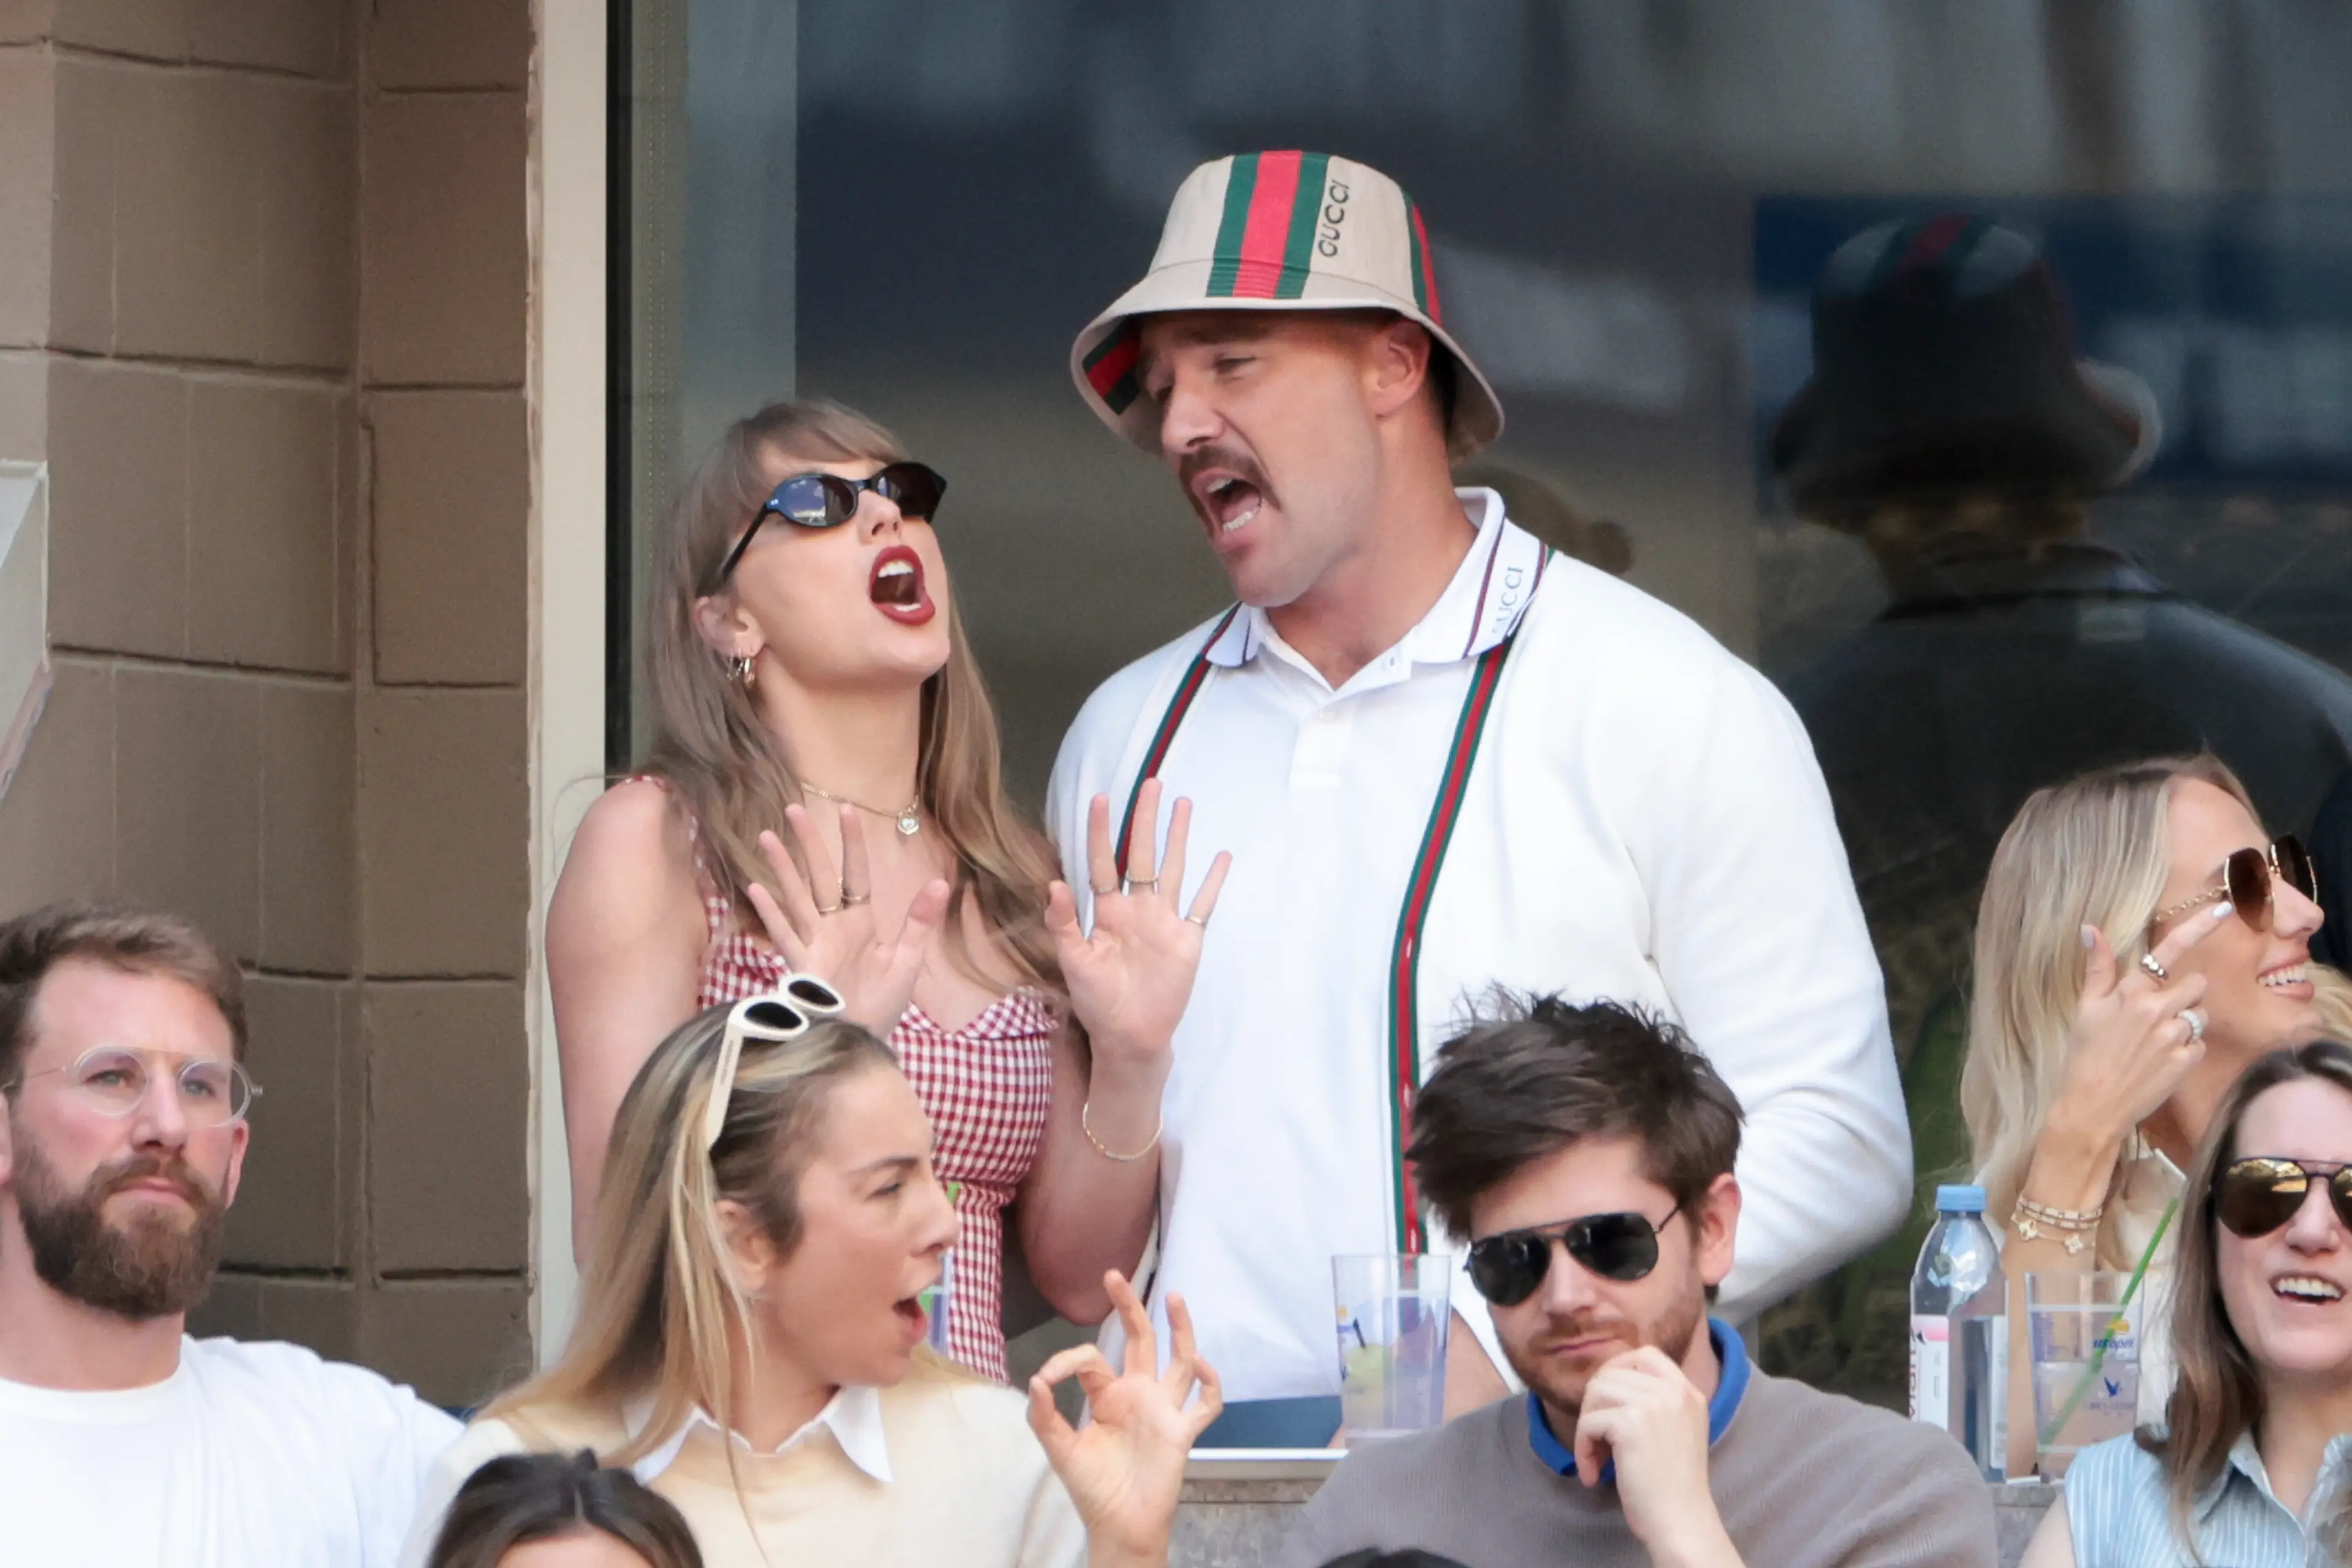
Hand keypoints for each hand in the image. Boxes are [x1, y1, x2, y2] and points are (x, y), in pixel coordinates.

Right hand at [741, 804, 949, 1035]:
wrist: (863, 1042)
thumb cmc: (882, 1005)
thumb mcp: (908, 961)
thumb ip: (920, 923)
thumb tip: (941, 883)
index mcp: (861, 922)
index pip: (855, 873)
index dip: (851, 843)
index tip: (846, 809)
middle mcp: (834, 927)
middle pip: (818, 877)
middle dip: (807, 843)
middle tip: (792, 808)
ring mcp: (814, 945)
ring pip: (796, 898)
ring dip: (782, 868)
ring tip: (767, 837)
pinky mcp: (802, 967)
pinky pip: (785, 935)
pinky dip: (771, 913)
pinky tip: (755, 889)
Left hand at [1027, 1272, 1221, 1567]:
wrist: (1120, 1525)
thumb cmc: (1092, 1489)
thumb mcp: (1061, 1450)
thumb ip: (1045, 1416)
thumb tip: (1037, 1379)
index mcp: (1108, 1396)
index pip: (1092, 1358)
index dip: (1068, 1360)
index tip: (1048, 1378)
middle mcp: (1139, 1395)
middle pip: (1140, 1340)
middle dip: (1130, 1307)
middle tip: (1115, 1275)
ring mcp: (1164, 1410)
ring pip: (1180, 1360)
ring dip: (1180, 1329)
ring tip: (1174, 1297)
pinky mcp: (1182, 1431)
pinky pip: (1205, 1404)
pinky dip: (1209, 1384)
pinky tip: (1199, 1365)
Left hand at [1045, 782, 1231, 1069]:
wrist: (1130, 1036)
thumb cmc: (1097, 1002)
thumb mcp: (1073, 962)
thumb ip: (1064, 924)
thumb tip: (1054, 884)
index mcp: (1107, 912)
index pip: (1103, 862)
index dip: (1102, 832)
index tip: (1102, 799)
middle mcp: (1137, 909)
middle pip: (1142, 854)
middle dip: (1146, 820)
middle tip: (1151, 783)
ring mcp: (1164, 921)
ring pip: (1173, 868)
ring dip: (1179, 837)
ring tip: (1184, 804)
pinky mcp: (1188, 938)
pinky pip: (1203, 904)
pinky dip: (1213, 881)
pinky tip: (1222, 856)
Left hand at [1572, 1346, 1738, 1567]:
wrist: (1682, 1524)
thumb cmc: (1672, 1488)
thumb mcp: (1675, 1431)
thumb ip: (1653, 1403)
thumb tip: (1604, 1382)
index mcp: (1689, 1392)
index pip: (1645, 1355)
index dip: (1616, 1372)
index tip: (1605, 1404)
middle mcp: (1675, 1392)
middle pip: (1611, 1374)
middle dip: (1595, 1406)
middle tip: (1596, 1440)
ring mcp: (1655, 1404)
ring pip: (1595, 1393)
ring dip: (1586, 1428)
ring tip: (1595, 1458)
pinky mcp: (1631, 1423)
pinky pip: (1588, 1422)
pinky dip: (1582, 1449)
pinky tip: (1594, 1474)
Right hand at [2041, 906, 2226, 1165]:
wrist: (2092, 1106)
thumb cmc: (2084, 1055)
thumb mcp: (2085, 1008)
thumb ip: (2097, 968)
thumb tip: (2090, 928)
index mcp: (2131, 992)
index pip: (2168, 950)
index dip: (2198, 926)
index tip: (2225, 907)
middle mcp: (2157, 1010)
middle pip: (2196, 983)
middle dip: (2185, 993)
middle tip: (2160, 1011)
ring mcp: (2175, 1036)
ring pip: (2200, 1013)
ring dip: (2186, 1021)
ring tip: (2158, 1039)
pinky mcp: (2187, 1061)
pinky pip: (2200, 1042)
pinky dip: (2187, 1048)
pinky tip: (2163, 1059)